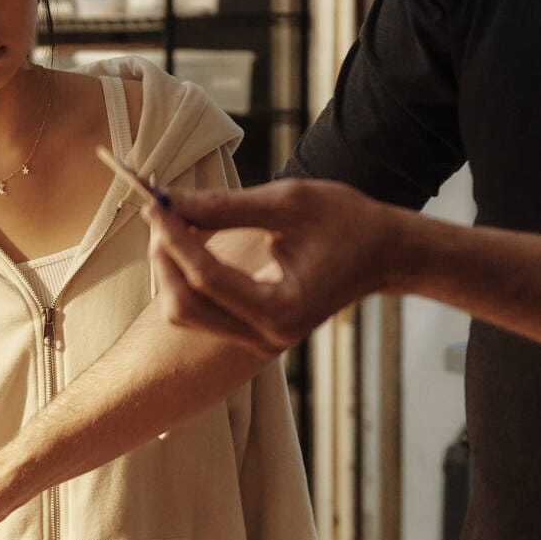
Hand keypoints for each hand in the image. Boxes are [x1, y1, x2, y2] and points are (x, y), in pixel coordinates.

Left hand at [149, 179, 405, 354]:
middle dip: (166, 256)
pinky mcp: (255, 332)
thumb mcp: (289, 202)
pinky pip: (203, 310)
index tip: (155, 203)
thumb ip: (225, 205)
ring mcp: (261, 340)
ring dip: (172, 267)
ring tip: (177, 221)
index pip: (208, 277)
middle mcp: (268, 336)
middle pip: (187, 305)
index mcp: (282, 310)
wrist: (386, 254)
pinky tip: (194, 238)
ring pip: (188, 312)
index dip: (175, 237)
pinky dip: (188, 276)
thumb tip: (170, 199)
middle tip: (161, 211)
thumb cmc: (348, 223)